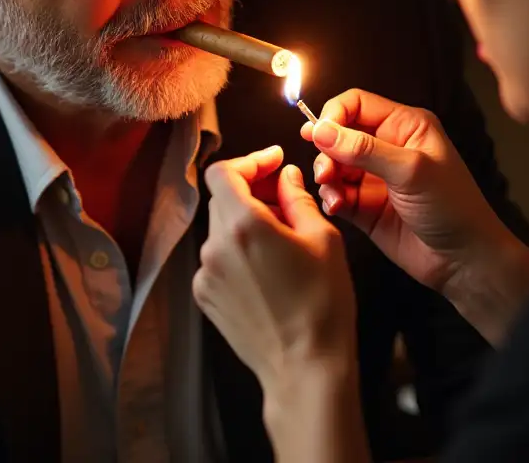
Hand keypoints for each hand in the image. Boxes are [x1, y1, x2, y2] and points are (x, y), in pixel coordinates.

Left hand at [193, 146, 357, 399]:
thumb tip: (285, 176)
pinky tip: (268, 268)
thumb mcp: (323, 240)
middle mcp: (215, 247)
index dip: (250, 161)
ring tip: (283, 239)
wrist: (305, 367)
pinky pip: (218, 259)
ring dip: (246, 223)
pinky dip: (238, 252)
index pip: (224, 172)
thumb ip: (298, 199)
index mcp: (243, 225)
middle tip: (285, 197)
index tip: (272, 162)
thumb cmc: (322, 306)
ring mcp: (206, 275)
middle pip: (223, 199)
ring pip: (221, 230)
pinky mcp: (206, 297)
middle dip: (252, 191)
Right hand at [304, 89, 528, 341]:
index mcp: (405, 125)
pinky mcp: (366, 206)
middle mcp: (388, 146)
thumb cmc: (452, 207)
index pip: (356, 103)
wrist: (464, 260)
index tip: (318, 136)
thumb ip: (364, 149)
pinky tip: (337, 207)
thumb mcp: (410, 171)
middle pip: (339, 133)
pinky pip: (335, 193)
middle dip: (326, 150)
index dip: (334, 116)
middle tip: (326, 172)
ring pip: (333, 164)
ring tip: (333, 192)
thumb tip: (321, 130)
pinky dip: (330, 198)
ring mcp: (375, 177)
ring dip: (326, 176)